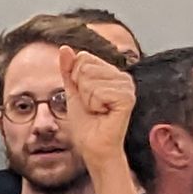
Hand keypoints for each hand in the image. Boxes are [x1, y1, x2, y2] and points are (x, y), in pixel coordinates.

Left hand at [59, 45, 136, 174]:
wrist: (92, 145)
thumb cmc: (85, 121)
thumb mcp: (72, 91)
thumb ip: (68, 69)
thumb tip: (64, 48)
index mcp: (111, 73)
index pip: (83, 57)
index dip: (75, 79)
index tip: (84, 96)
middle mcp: (122, 76)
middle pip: (85, 66)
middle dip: (80, 88)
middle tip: (91, 105)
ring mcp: (127, 86)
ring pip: (90, 78)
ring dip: (87, 98)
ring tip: (98, 110)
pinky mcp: (128, 98)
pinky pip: (98, 91)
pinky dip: (94, 104)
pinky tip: (104, 113)